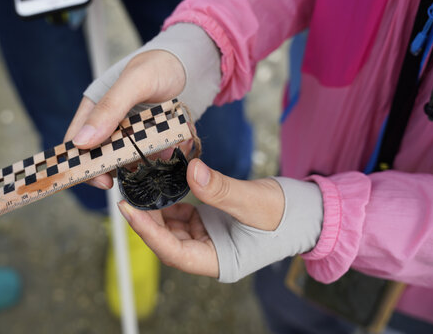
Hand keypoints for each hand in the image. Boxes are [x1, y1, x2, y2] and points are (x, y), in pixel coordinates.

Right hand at [64, 50, 185, 188]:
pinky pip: (152, 156)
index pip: (78, 145)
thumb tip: (82, 142)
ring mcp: (130, 132)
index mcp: (94, 109)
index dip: (84, 165)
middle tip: (141, 168)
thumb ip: (110, 108)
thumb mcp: (135, 81)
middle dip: (122, 166)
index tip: (103, 180)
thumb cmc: (160, 65)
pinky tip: (174, 147)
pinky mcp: (151, 138)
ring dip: (145, 162)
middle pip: (103, 158)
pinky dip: (163, 156)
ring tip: (165, 151)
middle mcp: (109, 124)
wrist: (191, 63)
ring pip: (129, 161)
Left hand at [116, 159, 284, 277]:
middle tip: (129, 194)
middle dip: (147, 219)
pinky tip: (163, 186)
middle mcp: (208, 254)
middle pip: (167, 241)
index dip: (149, 233)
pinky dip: (171, 201)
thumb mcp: (252, 201)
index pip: (174, 253)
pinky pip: (181, 215)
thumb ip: (221, 189)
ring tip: (143, 187)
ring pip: (171, 228)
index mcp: (219, 261)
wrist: (303, 213)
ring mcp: (207, 238)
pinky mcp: (208, 223)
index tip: (128, 211)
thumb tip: (192, 171)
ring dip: (157, 209)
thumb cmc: (284, 216)